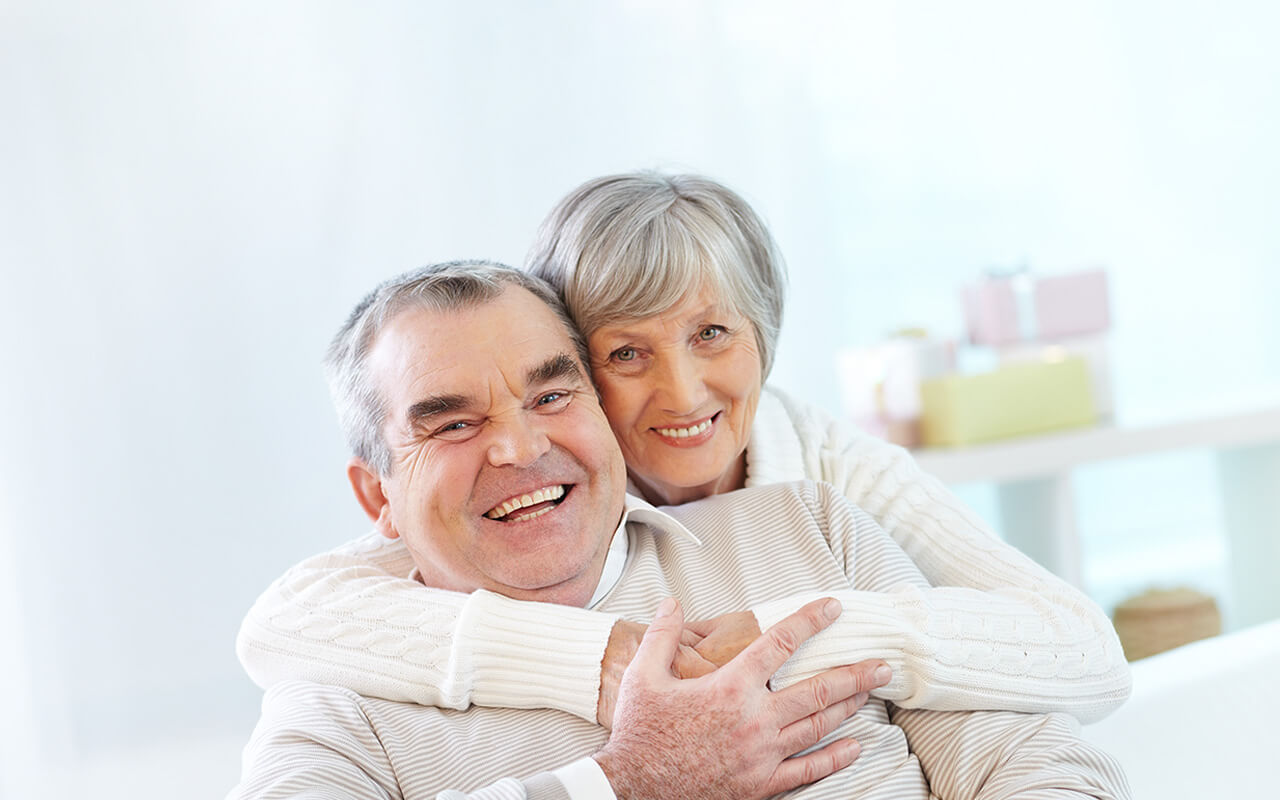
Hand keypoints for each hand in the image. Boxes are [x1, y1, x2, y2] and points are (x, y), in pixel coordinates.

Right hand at [593, 597, 890, 799]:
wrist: (633, 788)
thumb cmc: (640, 733)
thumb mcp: (643, 677)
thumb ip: (662, 636)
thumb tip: (671, 603)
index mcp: (730, 687)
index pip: (780, 643)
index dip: (810, 621)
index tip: (833, 608)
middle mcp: (755, 719)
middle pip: (817, 689)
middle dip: (855, 673)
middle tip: (882, 663)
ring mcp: (762, 755)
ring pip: (818, 725)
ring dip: (849, 707)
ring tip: (870, 693)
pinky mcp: (761, 785)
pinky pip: (808, 770)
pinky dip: (834, 757)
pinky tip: (854, 746)